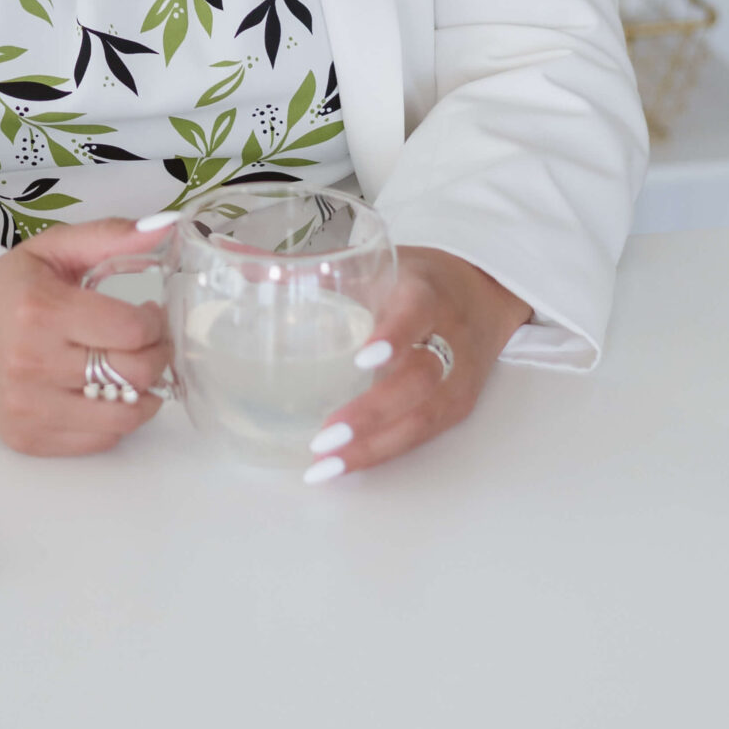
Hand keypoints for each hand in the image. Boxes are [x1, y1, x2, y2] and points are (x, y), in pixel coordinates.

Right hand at [0, 220, 171, 456]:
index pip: (131, 330)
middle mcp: (33, 363)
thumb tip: (166, 226)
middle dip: (158, 355)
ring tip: (136, 370)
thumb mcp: (50, 249)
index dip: (154, 322)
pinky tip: (106, 392)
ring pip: (125, 417)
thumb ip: (109, 236)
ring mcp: (29, 408)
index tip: (148, 314)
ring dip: (146, 393)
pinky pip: (100, 440)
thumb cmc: (4, 290)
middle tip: (151, 341)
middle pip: (134, 374)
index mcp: (41, 310)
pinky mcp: (28, 439)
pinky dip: (116, 418)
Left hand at [302, 247, 532, 480]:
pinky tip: (345, 464)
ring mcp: (458, 378)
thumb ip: (318, 270)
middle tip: (325, 435)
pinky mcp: (458, 406)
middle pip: (419, 380)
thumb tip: (244, 266)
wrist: (485, 294)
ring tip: (326, 463)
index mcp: (426, 294)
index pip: (416, 314)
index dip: (393, 337)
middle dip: (372, 412)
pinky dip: (383, 452)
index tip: (361, 359)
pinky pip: (423, 434)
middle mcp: (450, 338)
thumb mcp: (378, 263)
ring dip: (374, 446)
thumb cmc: (418, 280)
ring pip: (423, 418)